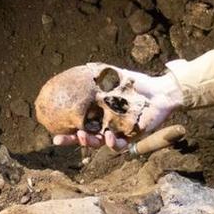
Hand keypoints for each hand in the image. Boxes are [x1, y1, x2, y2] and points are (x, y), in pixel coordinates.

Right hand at [52, 69, 183, 150]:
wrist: (159, 91)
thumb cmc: (137, 84)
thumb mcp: (115, 76)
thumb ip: (99, 75)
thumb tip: (82, 68)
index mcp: (99, 114)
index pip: (79, 124)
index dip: (67, 131)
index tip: (53, 133)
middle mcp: (106, 125)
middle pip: (85, 137)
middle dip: (71, 140)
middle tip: (58, 139)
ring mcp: (118, 132)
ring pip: (99, 143)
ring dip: (90, 142)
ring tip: (83, 136)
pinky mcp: (132, 137)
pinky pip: (120, 145)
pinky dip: (114, 143)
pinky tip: (110, 137)